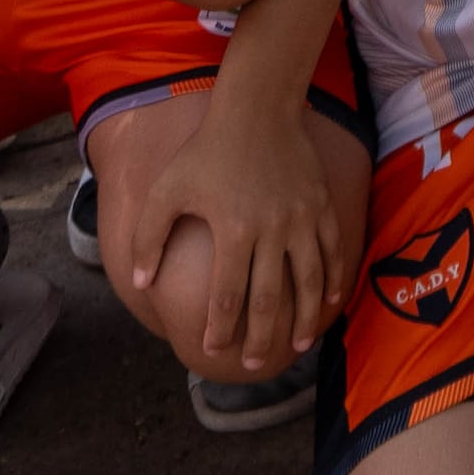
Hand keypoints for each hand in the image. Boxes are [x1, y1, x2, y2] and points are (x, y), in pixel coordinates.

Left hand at [126, 105, 347, 374]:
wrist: (258, 109)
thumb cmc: (207, 150)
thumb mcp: (167, 190)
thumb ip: (150, 238)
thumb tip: (140, 284)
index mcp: (233, 230)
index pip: (227, 295)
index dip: (221, 328)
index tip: (213, 351)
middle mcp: (271, 229)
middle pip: (270, 298)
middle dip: (261, 337)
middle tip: (253, 365)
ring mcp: (301, 218)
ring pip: (309, 281)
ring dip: (303, 318)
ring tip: (297, 345)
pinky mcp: (321, 206)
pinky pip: (332, 251)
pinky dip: (334, 280)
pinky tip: (330, 302)